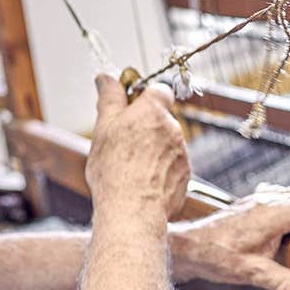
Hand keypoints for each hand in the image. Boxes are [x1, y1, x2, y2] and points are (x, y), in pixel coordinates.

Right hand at [86, 74, 189, 221]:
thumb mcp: (104, 128)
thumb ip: (109, 99)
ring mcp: (182, 153)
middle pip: (160, 118)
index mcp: (154, 110)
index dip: (143, 97)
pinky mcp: (185, 176)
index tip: (127, 108)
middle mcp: (174, 128)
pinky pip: (171, 166)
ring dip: (151, 150)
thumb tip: (106, 78)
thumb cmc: (114, 170)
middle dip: (144, 127)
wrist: (133, 211)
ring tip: (129, 169)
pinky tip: (142, 183)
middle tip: (121, 143)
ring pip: (166, 143)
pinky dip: (159, 171)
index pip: (158, 89)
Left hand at [170, 183, 289, 289]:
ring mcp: (258, 200)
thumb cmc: (215, 255)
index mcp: (273, 213)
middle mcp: (267, 200)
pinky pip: (279, 201)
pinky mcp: (251, 204)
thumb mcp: (252, 272)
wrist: (186, 247)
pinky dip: (287, 215)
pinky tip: (281, 235)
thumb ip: (282, 284)